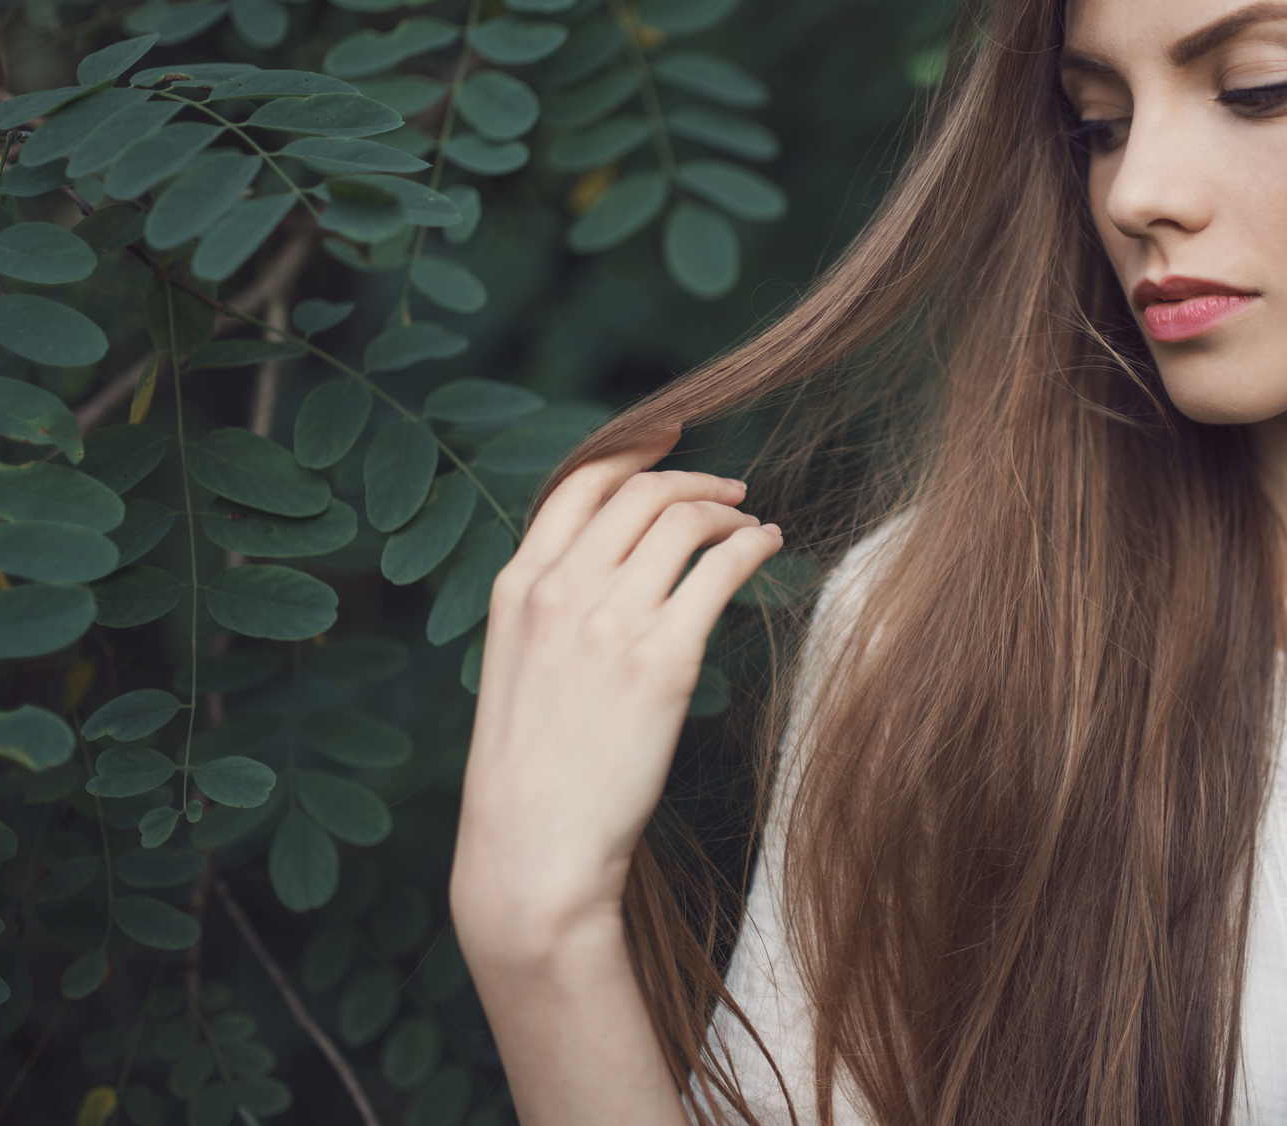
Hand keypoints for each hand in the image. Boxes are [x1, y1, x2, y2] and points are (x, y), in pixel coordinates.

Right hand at [450, 427, 784, 967]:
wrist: (532, 851)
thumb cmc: (532, 774)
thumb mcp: (518, 670)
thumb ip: (555, 608)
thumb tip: (612, 566)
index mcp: (517, 586)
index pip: (579, 483)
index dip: (633, 448)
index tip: (672, 435)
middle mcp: (561, 590)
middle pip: (642, 493)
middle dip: (695, 480)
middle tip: (732, 492)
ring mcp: (611, 622)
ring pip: (686, 521)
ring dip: (730, 514)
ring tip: (753, 529)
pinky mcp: (664, 661)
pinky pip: (722, 570)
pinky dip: (753, 547)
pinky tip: (769, 552)